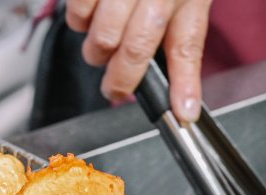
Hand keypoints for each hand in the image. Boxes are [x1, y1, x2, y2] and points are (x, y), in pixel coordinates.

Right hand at [66, 0, 211, 121]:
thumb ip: (179, 28)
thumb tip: (178, 87)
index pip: (188, 43)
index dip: (186, 83)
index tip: (182, 113)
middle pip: (136, 49)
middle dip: (122, 80)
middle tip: (116, 89)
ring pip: (101, 38)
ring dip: (97, 49)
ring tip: (104, 36)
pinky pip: (78, 16)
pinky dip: (80, 20)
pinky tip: (93, 7)